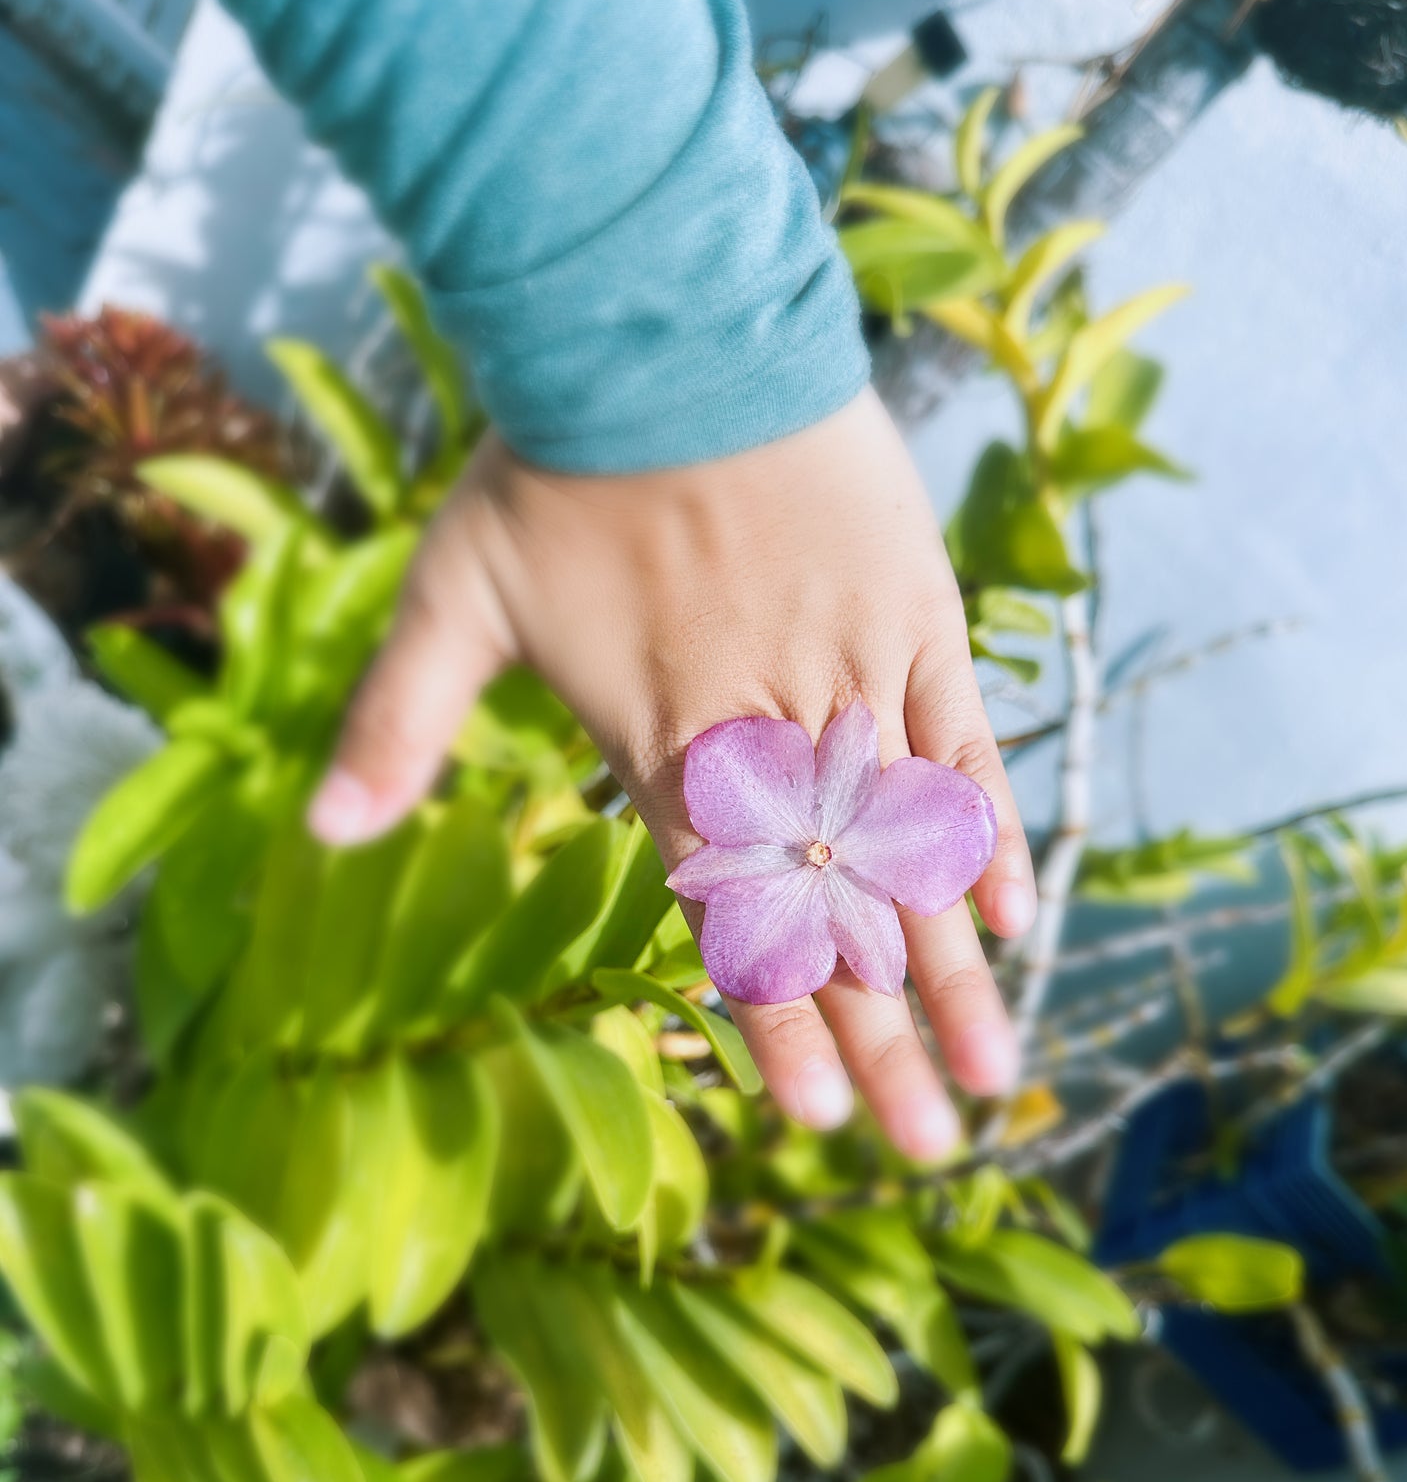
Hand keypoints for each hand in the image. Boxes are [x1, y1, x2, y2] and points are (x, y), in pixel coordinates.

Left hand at [308, 390, 1035, 1159]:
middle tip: (931, 1151)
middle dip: (882, 1042)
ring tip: (996, 1070)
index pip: (726, 919)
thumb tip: (320, 834)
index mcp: (663, 747)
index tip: (811, 1123)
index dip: (772, 1023)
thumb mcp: (452, 594)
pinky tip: (1011, 916)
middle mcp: (767, 734)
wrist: (663, 330)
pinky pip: (960, 744)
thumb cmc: (553, 465)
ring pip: (908, 851)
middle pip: (833, 915)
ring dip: (950, 971)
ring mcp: (851, 676)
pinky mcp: (913, 616)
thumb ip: (397, 723)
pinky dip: (985, 830)